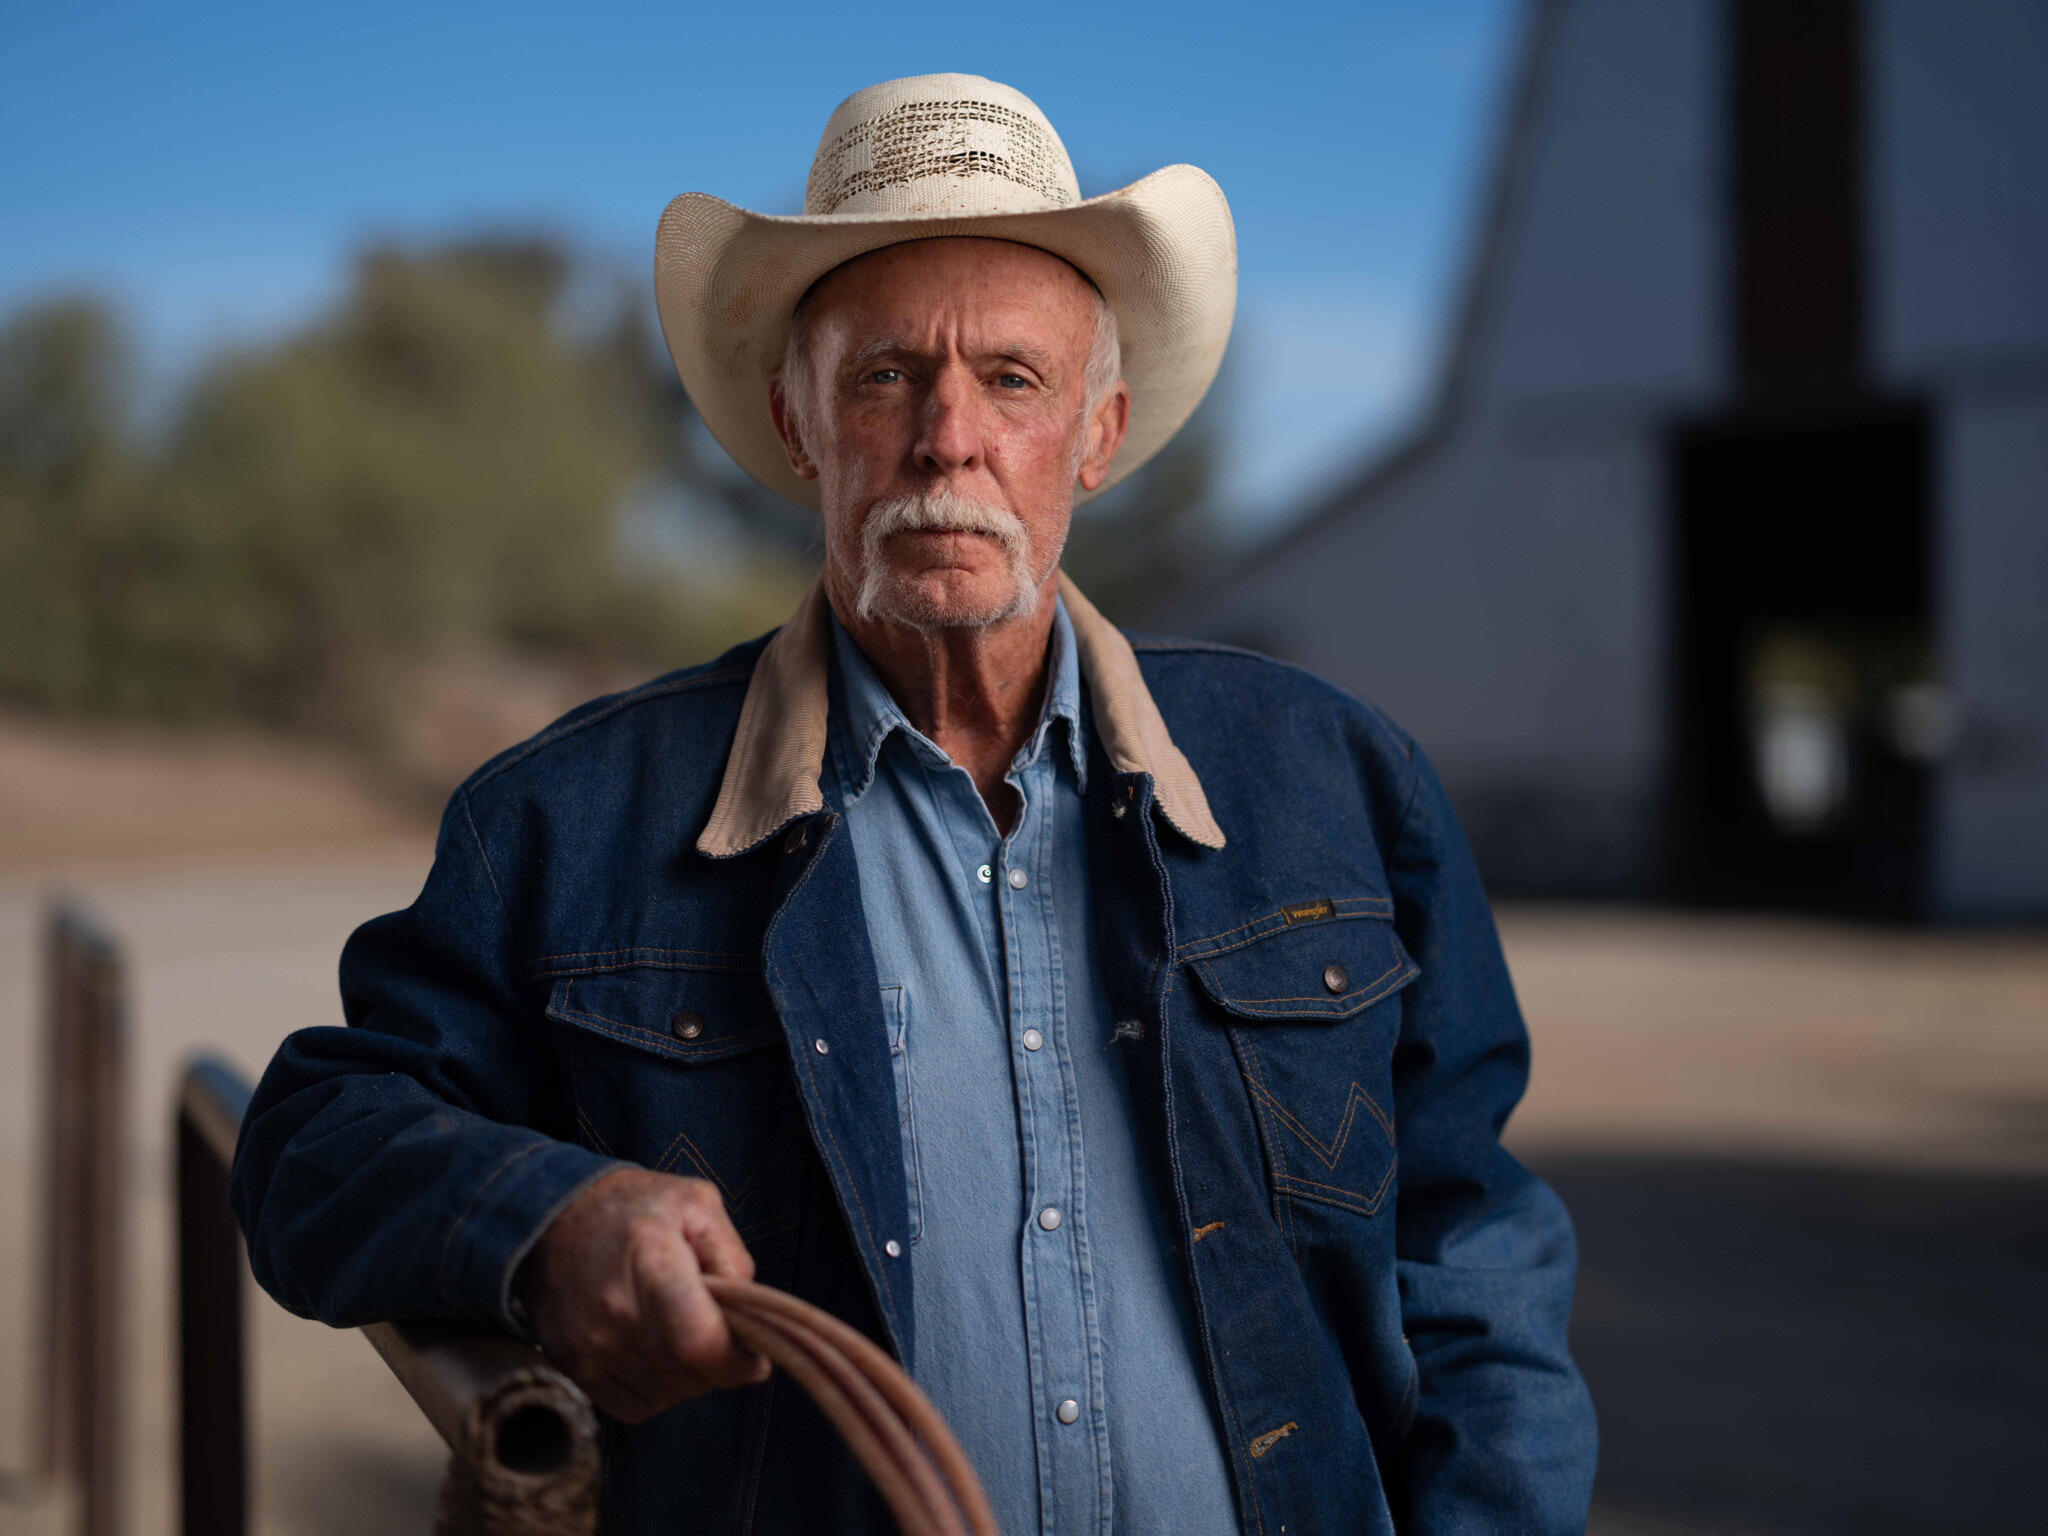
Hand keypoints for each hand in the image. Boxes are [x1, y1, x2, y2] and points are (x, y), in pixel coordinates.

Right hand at [517, 1166, 769, 1421]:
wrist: (552, 1219)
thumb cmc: (634, 1209)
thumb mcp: (697, 1203)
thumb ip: (732, 1255)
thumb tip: (748, 1314)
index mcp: (653, 1262)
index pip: (700, 1343)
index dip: (738, 1361)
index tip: (754, 1355)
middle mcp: (616, 1311)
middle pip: (688, 1376)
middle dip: (719, 1366)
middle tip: (720, 1337)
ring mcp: (589, 1344)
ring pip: (665, 1395)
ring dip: (687, 1378)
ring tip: (682, 1335)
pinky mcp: (572, 1366)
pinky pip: (633, 1407)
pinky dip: (655, 1391)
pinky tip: (655, 1353)